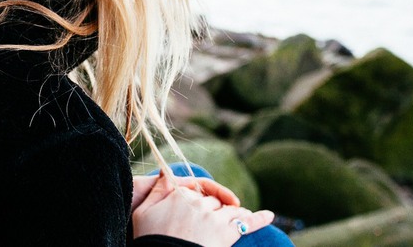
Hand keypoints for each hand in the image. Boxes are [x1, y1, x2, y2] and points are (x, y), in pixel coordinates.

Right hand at [132, 175, 274, 246]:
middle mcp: (199, 203)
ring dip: (235, 213)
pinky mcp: (227, 233)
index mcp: (181, 195)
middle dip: (217, 208)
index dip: (198, 202)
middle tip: (219, 218)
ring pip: (230, 210)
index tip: (197, 210)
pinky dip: (260, 218)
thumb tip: (165, 172)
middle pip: (214, 202)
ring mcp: (214, 218)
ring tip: (241, 216)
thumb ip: (157, 190)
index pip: (196, 193)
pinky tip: (269, 216)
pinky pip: (247, 223)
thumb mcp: (143, 212)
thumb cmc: (150, 239)